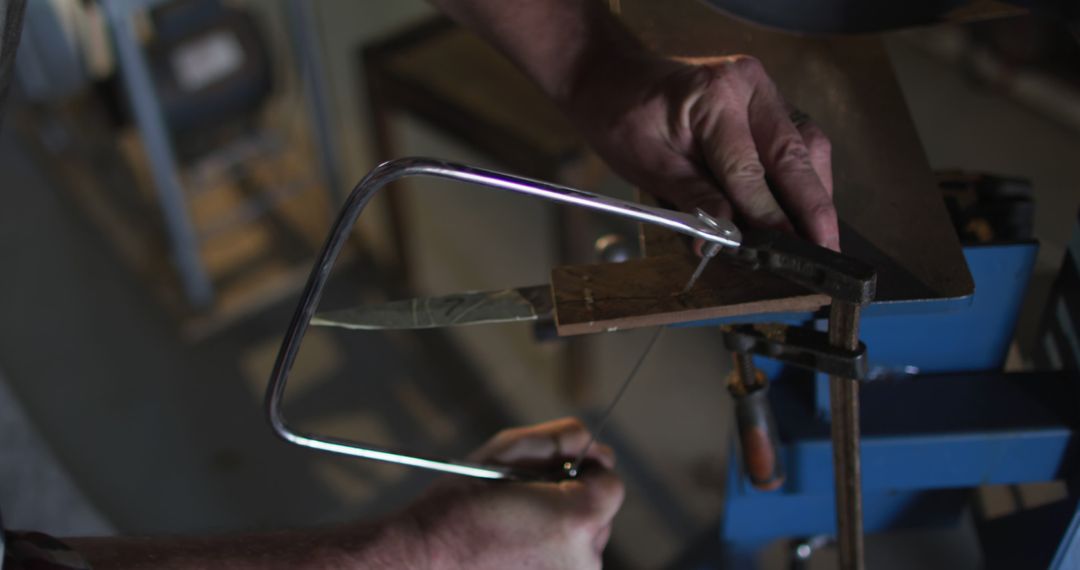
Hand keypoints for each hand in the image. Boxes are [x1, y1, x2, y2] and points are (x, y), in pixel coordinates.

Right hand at [403, 418, 622, 569]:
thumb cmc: (457, 508)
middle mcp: (584, 559)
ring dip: (560, 529)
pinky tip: (512, 550)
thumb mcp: (503, 453)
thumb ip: (556, 439)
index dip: (586, 471)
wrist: (422, 562)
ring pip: (582, 543)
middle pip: (600, 515)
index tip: (556, 471)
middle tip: (524, 498)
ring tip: (513, 527)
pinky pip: (565, 567)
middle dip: (571, 499)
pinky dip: (548, 556)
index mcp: (576, 518)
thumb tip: (588, 440)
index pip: (612, 484)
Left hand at [570, 54, 838, 251]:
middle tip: (827, 252)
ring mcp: (763, 88)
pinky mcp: (767, 99)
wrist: (613, 77)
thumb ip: (692, 200)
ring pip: (808, 145)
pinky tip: (803, 209)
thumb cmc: (622, 116)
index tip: (787, 253)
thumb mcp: (646, 165)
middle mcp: (748, 84)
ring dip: (816, 192)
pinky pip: (798, 139)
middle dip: (814, 207)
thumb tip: (725, 239)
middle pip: (796, 153)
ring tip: (820, 238)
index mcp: (713, 95)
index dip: (770, 217)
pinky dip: (804, 175)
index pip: (749, 170)